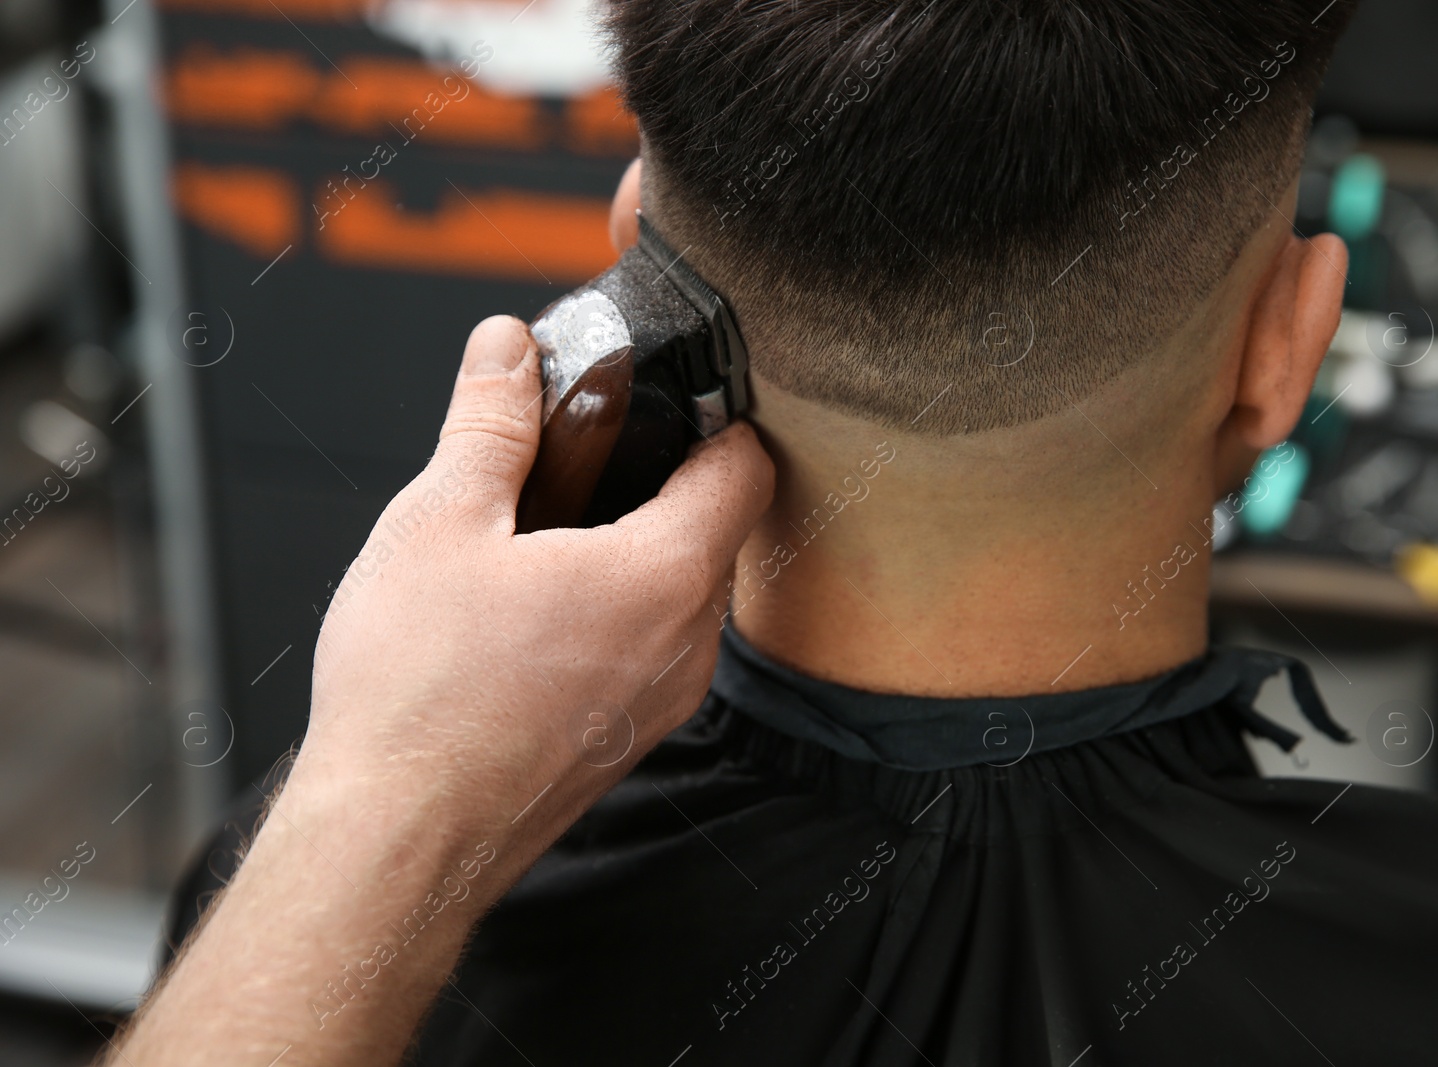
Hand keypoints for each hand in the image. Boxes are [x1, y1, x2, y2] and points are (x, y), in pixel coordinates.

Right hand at [117, 317, 770, 1066]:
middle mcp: (688, 645)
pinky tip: (527, 618)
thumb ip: (490, 422)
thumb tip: (508, 349)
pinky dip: (612, 615)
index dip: (713, 418)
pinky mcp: (630, 739)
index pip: (746, 468)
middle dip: (655, 484)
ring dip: (628, 554)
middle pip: (714, 529)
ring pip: (679, 594)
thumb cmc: (418, 696)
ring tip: (534, 545)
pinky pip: (650, 650)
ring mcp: (665, 702)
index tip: (665, 399)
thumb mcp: (441, 521)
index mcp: (664, 576)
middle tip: (571, 465)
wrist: (398, 841)